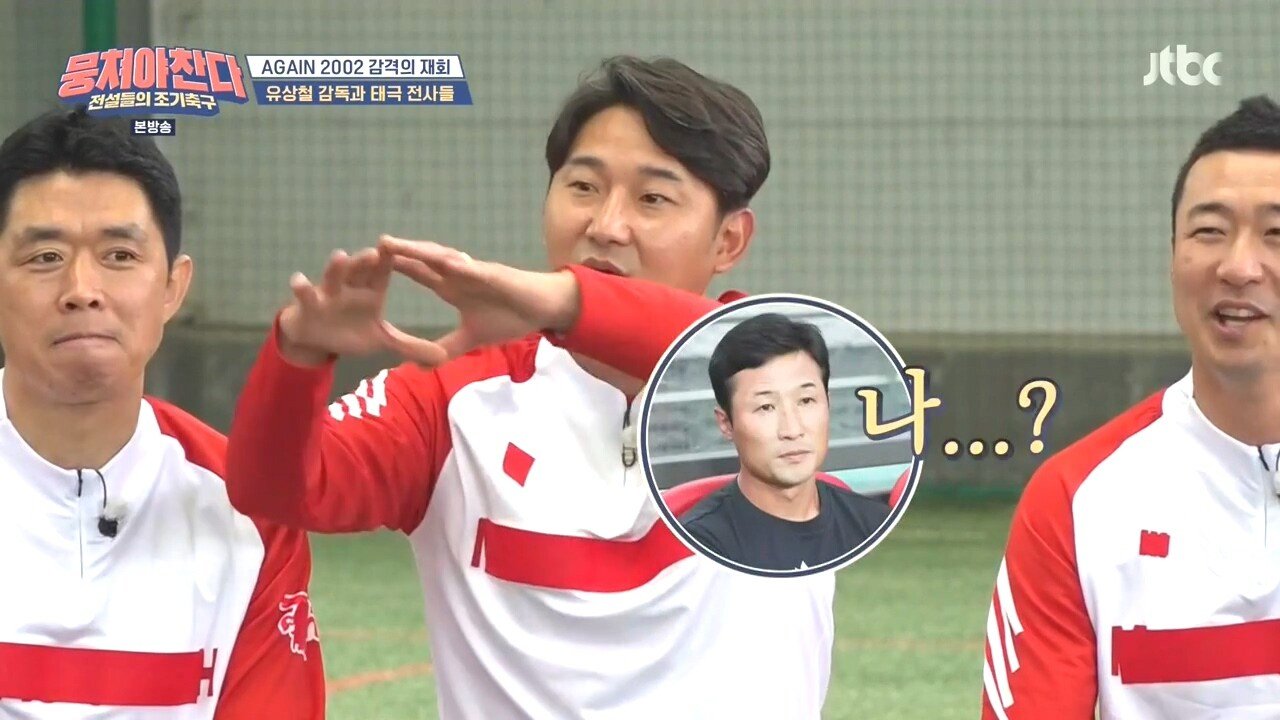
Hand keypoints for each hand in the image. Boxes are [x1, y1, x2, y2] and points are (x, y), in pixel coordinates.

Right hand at [278, 241, 448, 366]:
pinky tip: (299, 280)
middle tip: (376, 251)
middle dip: (366, 259)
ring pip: (333, 275)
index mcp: (371, 289)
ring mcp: (328, 291)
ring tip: (340, 256)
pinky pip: (304, 293)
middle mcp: (351, 285)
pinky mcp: (308, 302)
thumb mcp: (382, 340)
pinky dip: (301, 287)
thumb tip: (441, 357)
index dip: (395, 261)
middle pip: (360, 268)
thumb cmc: (351, 331)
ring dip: (336, 267)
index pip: (385, 271)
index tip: (401, 254)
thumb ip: (410, 346)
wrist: (316, 337)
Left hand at [378, 236, 579, 359]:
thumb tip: (421, 365)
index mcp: (453, 287)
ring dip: (418, 251)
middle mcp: (460, 274)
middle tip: (373, 244)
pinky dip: (457, 266)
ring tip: (394, 244)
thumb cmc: (510, 317)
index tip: (372, 265)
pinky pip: (473, 270)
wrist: (543, 309)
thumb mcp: (472, 338)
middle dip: (400, 252)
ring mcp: (476, 272)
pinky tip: (439, 261)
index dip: (398, 268)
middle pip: (424, 261)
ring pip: (442, 258)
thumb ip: (448, 348)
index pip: (420, 274)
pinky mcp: (495, 275)